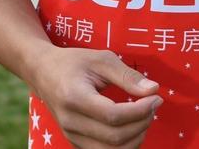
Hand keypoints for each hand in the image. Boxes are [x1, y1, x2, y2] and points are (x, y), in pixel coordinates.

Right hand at [31, 48, 162, 147]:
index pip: (113, 116)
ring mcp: (71, 136)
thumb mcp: (101, 59)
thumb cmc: (74, 62)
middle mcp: (70, 122)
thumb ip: (127, 76)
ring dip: (136, 138)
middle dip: (142, 124)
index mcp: (74, 97)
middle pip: (115, 138)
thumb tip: (153, 90)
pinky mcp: (76, 143)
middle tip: (153, 105)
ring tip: (144, 116)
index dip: (140, 111)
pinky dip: (125, 145)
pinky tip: (133, 127)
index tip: (155, 98)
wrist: (43, 73)